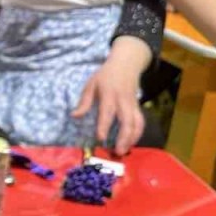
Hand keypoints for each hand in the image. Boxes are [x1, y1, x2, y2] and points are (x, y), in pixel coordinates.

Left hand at [72, 37, 151, 155]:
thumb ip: (84, 101)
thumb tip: (74, 116)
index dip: (104, 126)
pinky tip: (132, 143)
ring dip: (133, 138)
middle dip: (123, 138)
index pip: (107, 112)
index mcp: (109, 95)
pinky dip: (138, 133)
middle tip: (118, 151)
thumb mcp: (91, 84)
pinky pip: (141, 122)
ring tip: (125, 150)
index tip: (100, 138)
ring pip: (137, 123)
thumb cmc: (105, 75)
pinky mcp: (138, 107)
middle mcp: (123, 101)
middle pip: (127, 121)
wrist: (126, 64)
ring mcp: (133, 105)